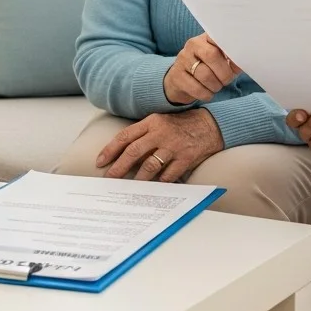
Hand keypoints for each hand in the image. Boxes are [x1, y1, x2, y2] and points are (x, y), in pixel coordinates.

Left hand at [95, 110, 224, 181]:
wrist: (210, 125)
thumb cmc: (180, 125)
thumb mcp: (160, 122)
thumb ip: (143, 135)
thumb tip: (122, 155)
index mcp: (152, 122)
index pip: (125, 137)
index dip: (110, 150)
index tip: (100, 162)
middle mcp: (161, 133)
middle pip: (133, 152)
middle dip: (118, 168)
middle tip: (109, 179)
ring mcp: (173, 146)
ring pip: (149, 166)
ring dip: (137, 179)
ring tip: (130, 187)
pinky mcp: (185, 158)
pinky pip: (168, 175)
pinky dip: (159, 182)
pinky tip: (154, 187)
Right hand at [164, 33, 241, 104]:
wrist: (180, 81)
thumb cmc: (207, 69)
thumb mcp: (220, 61)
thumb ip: (232, 59)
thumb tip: (245, 61)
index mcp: (206, 38)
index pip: (218, 36)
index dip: (230, 48)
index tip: (238, 58)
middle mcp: (193, 44)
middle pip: (212, 55)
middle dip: (224, 73)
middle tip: (227, 80)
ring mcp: (182, 59)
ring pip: (204, 74)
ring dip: (216, 86)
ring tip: (216, 87)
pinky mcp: (176, 76)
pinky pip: (196, 88)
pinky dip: (206, 94)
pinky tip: (207, 93)